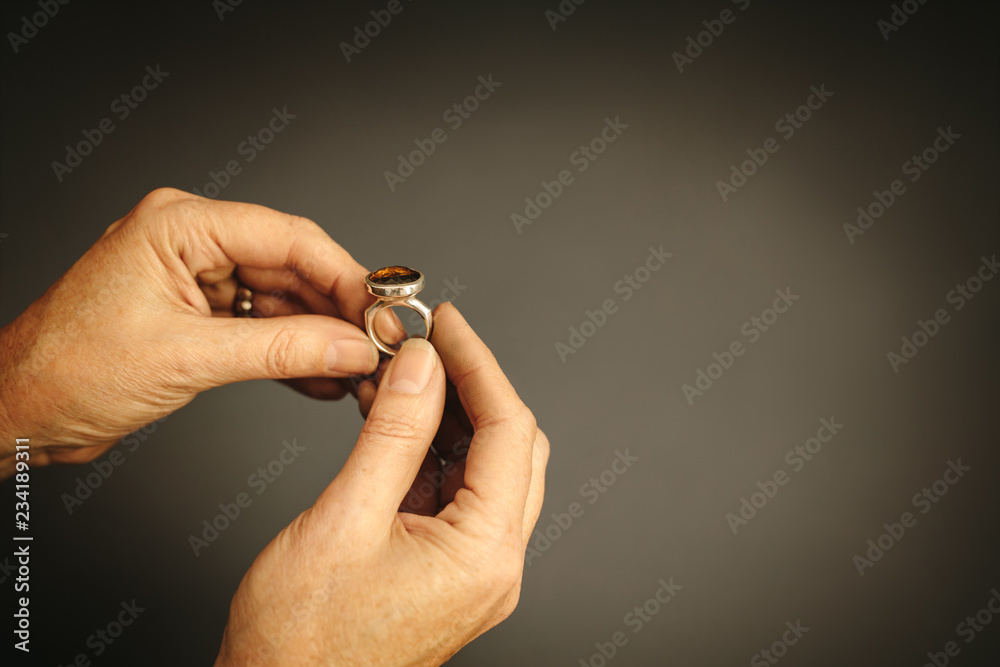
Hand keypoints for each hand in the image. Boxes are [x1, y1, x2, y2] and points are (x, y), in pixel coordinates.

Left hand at [0, 188, 395, 473]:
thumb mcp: (187, 357)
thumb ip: (280, 350)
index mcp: (180, 225)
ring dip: (322, 339)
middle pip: (292, 268)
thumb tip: (351, 346)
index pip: (287, 238)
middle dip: (339, 311)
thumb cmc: (66, 369)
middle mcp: (192, 243)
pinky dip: (293, 356)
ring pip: (283, 301)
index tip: (383, 312)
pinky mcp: (200, 316)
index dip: (345, 276)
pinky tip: (326, 380)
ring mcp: (197, 280)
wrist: (18, 410)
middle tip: (381, 347)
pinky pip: (263, 329)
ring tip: (360, 371)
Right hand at [215, 303, 548, 666]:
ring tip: (405, 369)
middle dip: (471, 384)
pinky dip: (430, 448)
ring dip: (449, 413)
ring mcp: (472, 569)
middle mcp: (493, 565)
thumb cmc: (300, 640)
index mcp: (484, 555)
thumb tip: (423, 366)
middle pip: (509, 445)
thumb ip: (392, 433)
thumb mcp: (345, 518)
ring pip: (484, 465)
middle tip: (429, 340)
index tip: (447, 323)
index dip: (479, 365)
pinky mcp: (447, 569)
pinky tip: (397, 416)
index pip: (509, 431)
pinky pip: (455, 491)